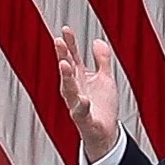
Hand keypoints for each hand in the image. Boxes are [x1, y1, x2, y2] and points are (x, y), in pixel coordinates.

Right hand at [54, 27, 127, 164]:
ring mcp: (77, 105)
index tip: (65, 29)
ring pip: (69, 90)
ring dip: (66, 77)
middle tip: (58, 42)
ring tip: (65, 64)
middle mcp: (75, 90)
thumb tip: (97, 41)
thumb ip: (102, 60)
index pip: (72, 57)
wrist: (106, 134)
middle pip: (67, 71)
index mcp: (79, 79)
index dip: (69, 44)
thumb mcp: (105, 78)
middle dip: (62, 56)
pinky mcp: (84, 120)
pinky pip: (81, 113)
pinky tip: (84, 99)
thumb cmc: (102, 107)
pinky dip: (82, 106)